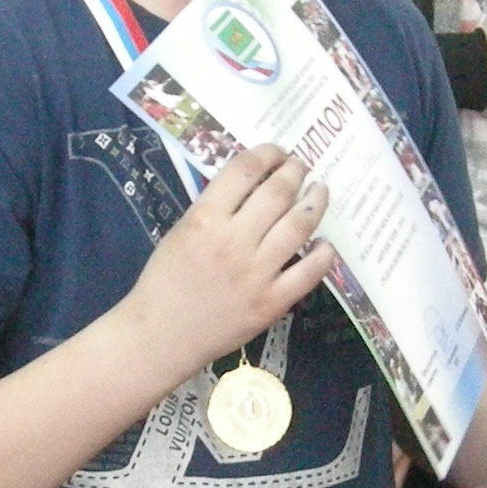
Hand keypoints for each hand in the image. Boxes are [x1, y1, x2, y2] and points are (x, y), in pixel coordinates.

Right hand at [120, 143, 335, 380]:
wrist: (161, 336)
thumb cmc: (165, 281)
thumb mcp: (181, 230)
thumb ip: (214, 207)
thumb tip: (252, 182)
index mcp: (205, 219)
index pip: (245, 169)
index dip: (267, 153)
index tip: (277, 151)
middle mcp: (234, 241)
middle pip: (278, 192)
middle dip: (295, 171)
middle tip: (301, 166)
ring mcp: (257, 273)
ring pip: (300, 225)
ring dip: (315, 201)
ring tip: (319, 190)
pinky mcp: (272, 302)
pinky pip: (310, 272)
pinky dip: (324, 253)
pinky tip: (325, 242)